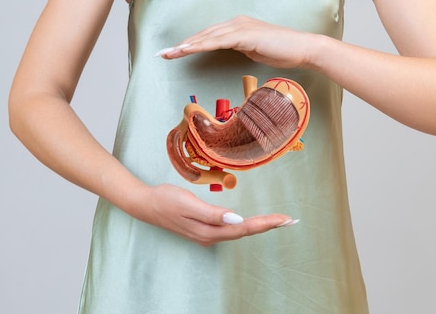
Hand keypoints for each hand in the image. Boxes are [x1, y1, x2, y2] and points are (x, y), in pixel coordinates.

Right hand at [137, 183, 296, 246]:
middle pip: (245, 232)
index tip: (284, 219)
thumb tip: (236, 220)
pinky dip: (247, 225)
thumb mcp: (187, 203)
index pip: (243, 228)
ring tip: (279, 221)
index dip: (265, 223)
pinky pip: (231, 229)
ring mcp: (207, 234)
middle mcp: (210, 236)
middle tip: (290, 221)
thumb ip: (212, 213)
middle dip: (269, 226)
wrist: (145, 205)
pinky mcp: (204, 229)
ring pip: (239, 232)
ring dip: (260, 226)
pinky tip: (254, 222)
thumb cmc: (166, 199)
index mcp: (209, 230)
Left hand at [158, 16, 320, 68]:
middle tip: (162, 54)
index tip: (173, 53)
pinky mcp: (245, 35)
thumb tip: (231, 51)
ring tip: (169, 54)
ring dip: (186, 45)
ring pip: (207, 37)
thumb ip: (242, 49)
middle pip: (203, 34)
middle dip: (181, 45)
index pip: (209, 36)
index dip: (190, 44)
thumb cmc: (283, 52)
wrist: (303, 48)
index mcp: (238, 27)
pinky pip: (217, 41)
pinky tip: (188, 50)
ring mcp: (240, 27)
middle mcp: (236, 23)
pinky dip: (200, 45)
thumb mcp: (256, 51)